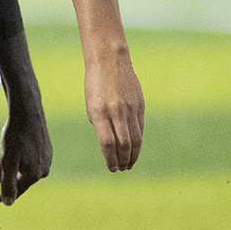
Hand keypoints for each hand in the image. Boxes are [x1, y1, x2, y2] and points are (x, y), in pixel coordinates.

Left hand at [0, 104, 51, 203]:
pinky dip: (12, 157)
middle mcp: (42, 170)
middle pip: (14, 179)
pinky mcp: (44, 150)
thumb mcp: (8, 161)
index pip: (14, 192)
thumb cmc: (16, 135)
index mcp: (34, 175)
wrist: (27, 111)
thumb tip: (9, 203)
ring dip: (2, 164)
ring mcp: (45, 160)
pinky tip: (6, 147)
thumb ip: (8, 183)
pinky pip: (24, 160)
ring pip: (18, 169)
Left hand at [86, 57, 144, 171]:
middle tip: (121, 169)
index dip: (110, 159)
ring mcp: (130, 108)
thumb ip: (100, 125)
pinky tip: (135, 148)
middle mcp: (116, 112)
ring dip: (132, 154)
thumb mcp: (91, 105)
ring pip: (135, 138)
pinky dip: (138, 141)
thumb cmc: (95, 84)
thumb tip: (110, 143)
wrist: (110, 60)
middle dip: (123, 160)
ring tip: (129, 163)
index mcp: (100, 112)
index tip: (111, 168)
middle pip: (124, 144)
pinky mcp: (140, 105)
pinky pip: (140, 128)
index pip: (107, 143)